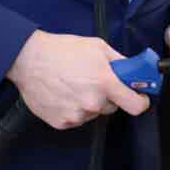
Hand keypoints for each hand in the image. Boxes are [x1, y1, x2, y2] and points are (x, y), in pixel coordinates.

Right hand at [7, 30, 149, 129]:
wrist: (28, 59)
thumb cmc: (62, 50)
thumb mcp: (97, 46)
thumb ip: (120, 61)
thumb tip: (134, 70)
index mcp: (105, 82)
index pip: (136, 105)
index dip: (140, 101)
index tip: (139, 97)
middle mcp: (92, 102)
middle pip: (112, 107)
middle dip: (108, 96)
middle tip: (94, 80)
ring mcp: (76, 115)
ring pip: (93, 112)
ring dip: (89, 102)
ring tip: (74, 84)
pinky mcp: (62, 122)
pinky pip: (77, 118)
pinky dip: (73, 108)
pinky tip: (64, 94)